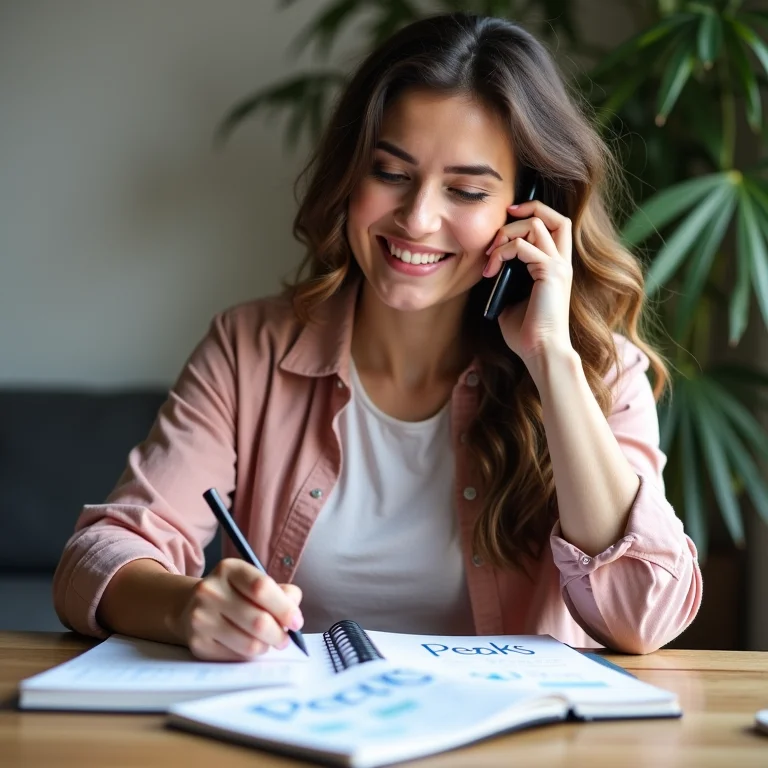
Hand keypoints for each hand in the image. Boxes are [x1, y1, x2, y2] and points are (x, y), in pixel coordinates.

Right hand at [179, 558, 303, 660]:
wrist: (191, 607)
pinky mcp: (197, 643)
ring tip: (268, 642)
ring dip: (266, 646)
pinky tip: (248, 645)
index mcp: (229, 569)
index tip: (297, 621)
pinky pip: (236, 656)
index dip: (285, 608)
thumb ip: (280, 592)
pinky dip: (249, 655)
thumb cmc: (234, 594)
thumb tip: (294, 612)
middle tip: (286, 639)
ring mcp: (200, 618)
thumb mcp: (253, 582)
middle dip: (280, 634)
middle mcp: (210, 591)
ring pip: (250, 643)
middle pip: (258, 620)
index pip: (262, 588)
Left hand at [483, 200, 573, 363]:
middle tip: (501, 221)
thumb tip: (490, 269)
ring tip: (490, 254)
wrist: (541, 352)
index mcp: (556, 268)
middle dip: (528, 209)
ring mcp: (559, 266)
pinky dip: (502, 252)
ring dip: (507, 233)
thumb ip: (506, 281)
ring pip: (537, 224)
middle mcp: (562, 263)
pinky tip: (491, 270)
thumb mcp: (511, 301)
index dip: (532, 215)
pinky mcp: (551, 272)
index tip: (507, 219)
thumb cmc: (527, 334)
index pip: (554, 226)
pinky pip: (522, 246)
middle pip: (555, 217)